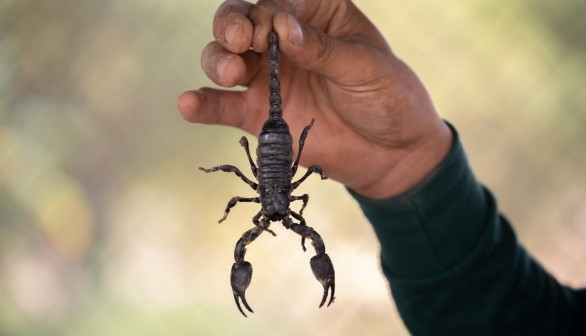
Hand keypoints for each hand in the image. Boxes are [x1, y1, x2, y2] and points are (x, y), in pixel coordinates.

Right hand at [178, 0, 451, 198]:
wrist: (392, 154)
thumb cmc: (388, 98)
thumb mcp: (365, 68)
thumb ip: (322, 49)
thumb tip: (283, 28)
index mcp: (316, 16)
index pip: (279, 1)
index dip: (268, 11)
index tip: (275, 29)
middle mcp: (285, 42)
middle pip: (241, 22)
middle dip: (232, 26)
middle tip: (240, 41)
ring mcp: (269, 78)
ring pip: (224, 58)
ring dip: (217, 60)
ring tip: (230, 72)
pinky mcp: (259, 115)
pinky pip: (223, 106)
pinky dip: (203, 104)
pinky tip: (188, 103)